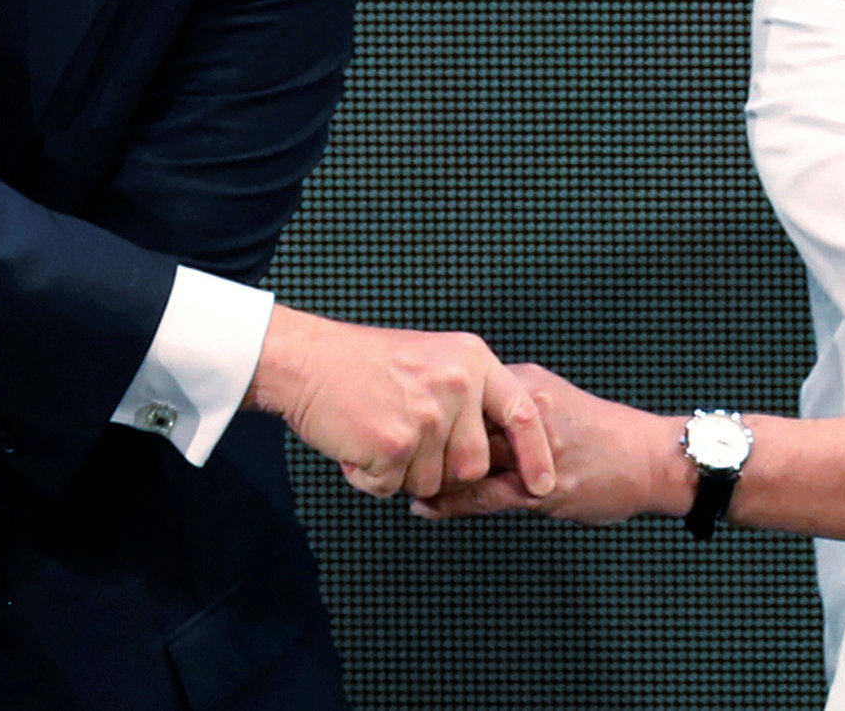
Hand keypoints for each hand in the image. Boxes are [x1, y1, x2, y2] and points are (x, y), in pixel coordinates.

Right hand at [245, 307, 553, 498]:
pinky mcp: (394, 443)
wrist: (302, 360)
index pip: (522, 415)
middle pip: (473, 465)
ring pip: (432, 483)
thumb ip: (464, 394)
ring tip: (373, 431)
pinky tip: (354, 441)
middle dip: (439, 471)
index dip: (535, 455)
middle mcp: (455, 384)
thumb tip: (489, 450)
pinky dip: (368, 476)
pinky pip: (392, 487)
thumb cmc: (356, 363)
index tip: (542, 485)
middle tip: (402, 445)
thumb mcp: (427, 358)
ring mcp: (426, 415)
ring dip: (399, 473)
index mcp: (470, 360)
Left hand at [412, 363, 688, 522]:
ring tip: (395, 479)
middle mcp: (523, 411)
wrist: (651, 459)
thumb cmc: (598, 431)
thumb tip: (451, 404)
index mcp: (520, 383)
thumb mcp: (547, 398)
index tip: (391, 411)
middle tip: (382, 447)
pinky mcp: (544, 488)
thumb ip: (501, 401)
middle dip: (418, 436)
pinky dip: (451, 503)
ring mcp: (533, 450)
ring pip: (464, 459)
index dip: (422, 404)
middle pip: (453, 422)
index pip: (456, 389)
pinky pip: (485, 496)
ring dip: (427, 472)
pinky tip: (426, 507)